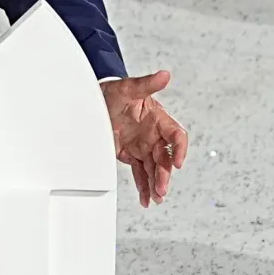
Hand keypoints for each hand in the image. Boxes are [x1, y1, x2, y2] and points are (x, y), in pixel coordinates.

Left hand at [101, 71, 188, 207]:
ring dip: (156, 184)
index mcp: (158, 119)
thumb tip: (165, 75)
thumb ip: (146, 84)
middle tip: (161, 188)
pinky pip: (140, 173)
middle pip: (165, 158)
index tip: (177, 162)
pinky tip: (146, 199)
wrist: (94, 100)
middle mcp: (153, 135)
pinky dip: (144, 186)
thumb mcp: (127, 88)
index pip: (176, 135)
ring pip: (154, 169)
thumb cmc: (113, 91)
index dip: (179, 149)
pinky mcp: (131, 156)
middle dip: (165, 174)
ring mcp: (143, 146)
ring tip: (156, 198)